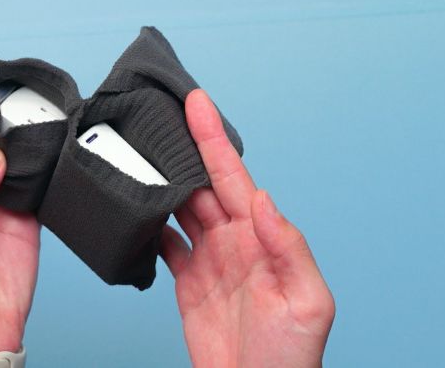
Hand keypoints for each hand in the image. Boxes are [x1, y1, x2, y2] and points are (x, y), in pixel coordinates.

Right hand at [160, 90, 334, 367]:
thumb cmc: (290, 357)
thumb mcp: (307, 301)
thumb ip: (288, 246)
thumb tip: (262, 199)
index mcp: (260, 237)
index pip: (234, 177)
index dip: (214, 139)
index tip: (198, 103)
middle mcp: (233, 240)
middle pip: (200, 184)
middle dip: (180, 150)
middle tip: (155, 118)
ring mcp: (208, 259)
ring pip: (179, 207)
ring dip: (161, 181)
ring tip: (138, 153)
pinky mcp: (187, 282)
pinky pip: (164, 243)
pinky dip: (150, 224)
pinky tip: (137, 208)